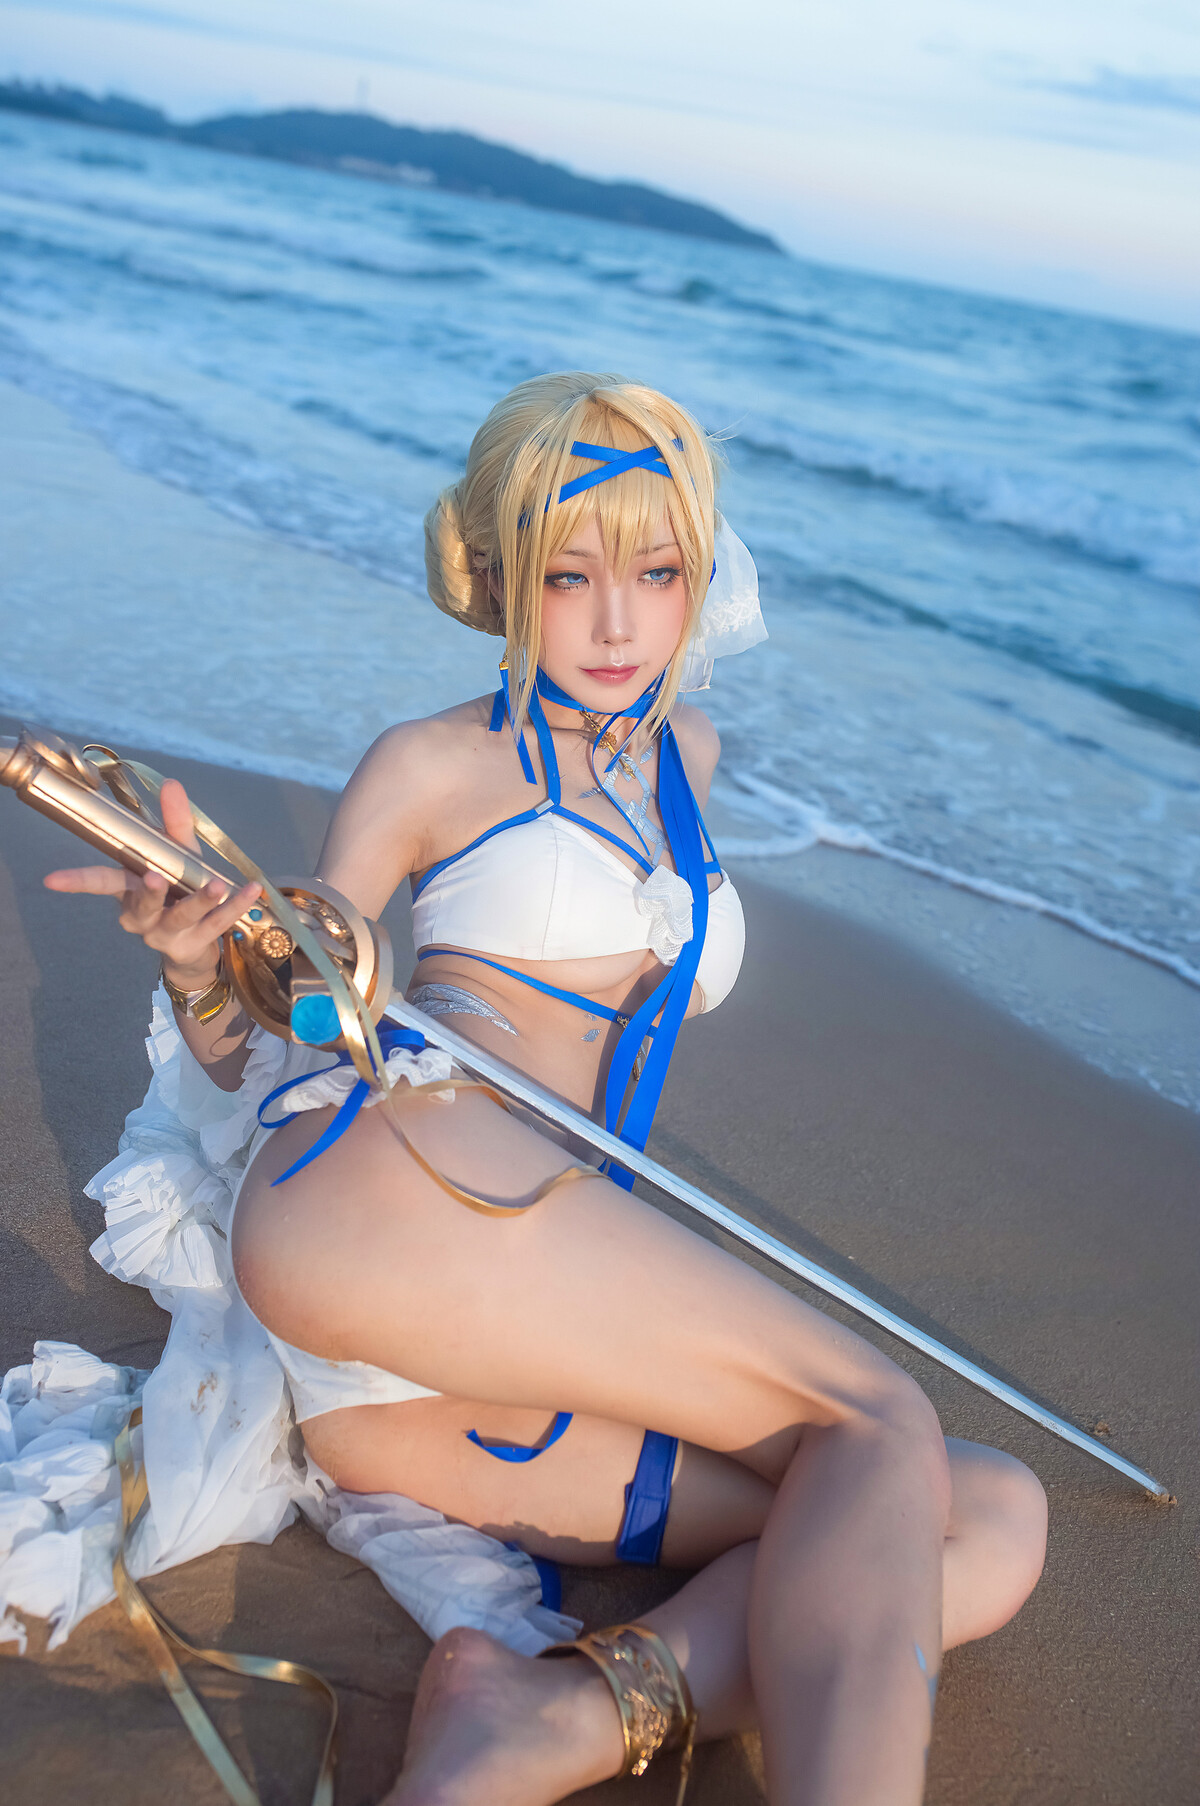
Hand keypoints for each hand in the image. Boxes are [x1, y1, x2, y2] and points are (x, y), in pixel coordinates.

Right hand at [43, 777, 259, 983]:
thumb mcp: (176, 857)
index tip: (51, 880)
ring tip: (217, 886)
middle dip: (149, 892)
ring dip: (200, 901)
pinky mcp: (193, 946)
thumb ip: (173, 823)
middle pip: (142, 903)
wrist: (194, 946)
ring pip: (181, 917)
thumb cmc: (179, 893)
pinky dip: (234, 906)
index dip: (76, 881)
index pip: (99, 883)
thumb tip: (172, 783)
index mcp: (128, 891)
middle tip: (155, 879)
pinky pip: (216, 925)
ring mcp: (166, 935)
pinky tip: (251, 889)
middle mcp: (141, 917)